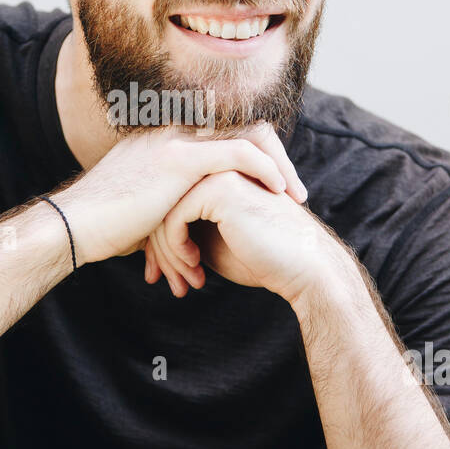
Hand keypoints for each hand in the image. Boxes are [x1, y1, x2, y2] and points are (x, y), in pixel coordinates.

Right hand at [51, 122, 307, 272]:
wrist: (76, 227)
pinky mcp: (179, 158)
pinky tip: (280, 190)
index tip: (275, 189)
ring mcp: (176, 140)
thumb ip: (172, 204)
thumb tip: (188, 228)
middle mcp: (174, 131)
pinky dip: (265, 169)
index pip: (227, 135)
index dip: (257, 158)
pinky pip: (239, 153)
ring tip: (294, 197)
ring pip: (248, 138)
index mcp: (168, 139)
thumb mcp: (146, 208)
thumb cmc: (105, 227)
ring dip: (277, 167)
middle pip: (244, 130)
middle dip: (276, 161)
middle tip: (295, 193)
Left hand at [144, 167, 336, 304]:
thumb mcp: (212, 242)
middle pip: (159, 204)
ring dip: (166, 254)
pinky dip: (175, 249)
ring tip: (181, 282)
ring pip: (162, 211)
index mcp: (213, 173)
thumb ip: (183, 229)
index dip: (156, 241)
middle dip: (156, 250)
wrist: (303, 268)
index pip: (165, 201)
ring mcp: (217, 171)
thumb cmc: (262, 258)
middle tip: (159, 281)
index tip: (157, 273)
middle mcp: (213, 165)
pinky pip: (173, 218)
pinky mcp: (219, 187)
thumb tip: (146, 239)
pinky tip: (194, 267)